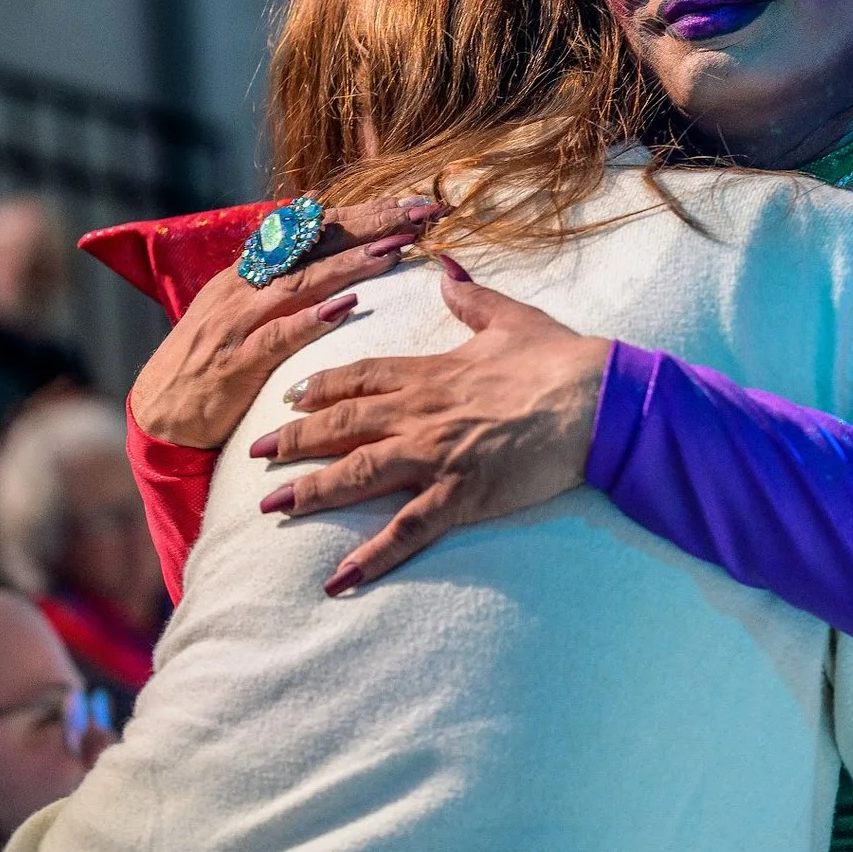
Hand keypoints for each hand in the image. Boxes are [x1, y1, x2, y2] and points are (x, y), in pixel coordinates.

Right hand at [128, 201, 436, 448]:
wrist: (160, 416)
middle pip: (315, 246)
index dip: (363, 214)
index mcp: (250, 272)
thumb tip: (317, 222)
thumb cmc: (211, 361)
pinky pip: (279, 336)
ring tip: (396, 248)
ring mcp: (239, 322)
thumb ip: (281, 275)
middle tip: (420, 211)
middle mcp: (245, 287)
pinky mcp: (237, 362)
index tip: (410, 203)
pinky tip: (347, 305)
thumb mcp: (242, 310)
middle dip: (370, 225)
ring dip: (352, 263)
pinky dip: (313, 319)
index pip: (314, 231)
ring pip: (302, 283)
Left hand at [250, 257, 610, 592]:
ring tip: (272, 507)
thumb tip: (447, 272)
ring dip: (311, 492)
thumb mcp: (511, 318)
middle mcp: (420, 415)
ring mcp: (436, 457)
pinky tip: (337, 579)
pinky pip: (406, 531)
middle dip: (296, 439)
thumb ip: (472, 300)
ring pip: (357, 475)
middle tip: (256, 453)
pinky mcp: (460, 496)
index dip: (321, 387)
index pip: (360, 377)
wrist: (596, 400)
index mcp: (431, 373)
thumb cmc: (560, 359)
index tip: (290, 396)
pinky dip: (370, 557)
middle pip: (342, 425)